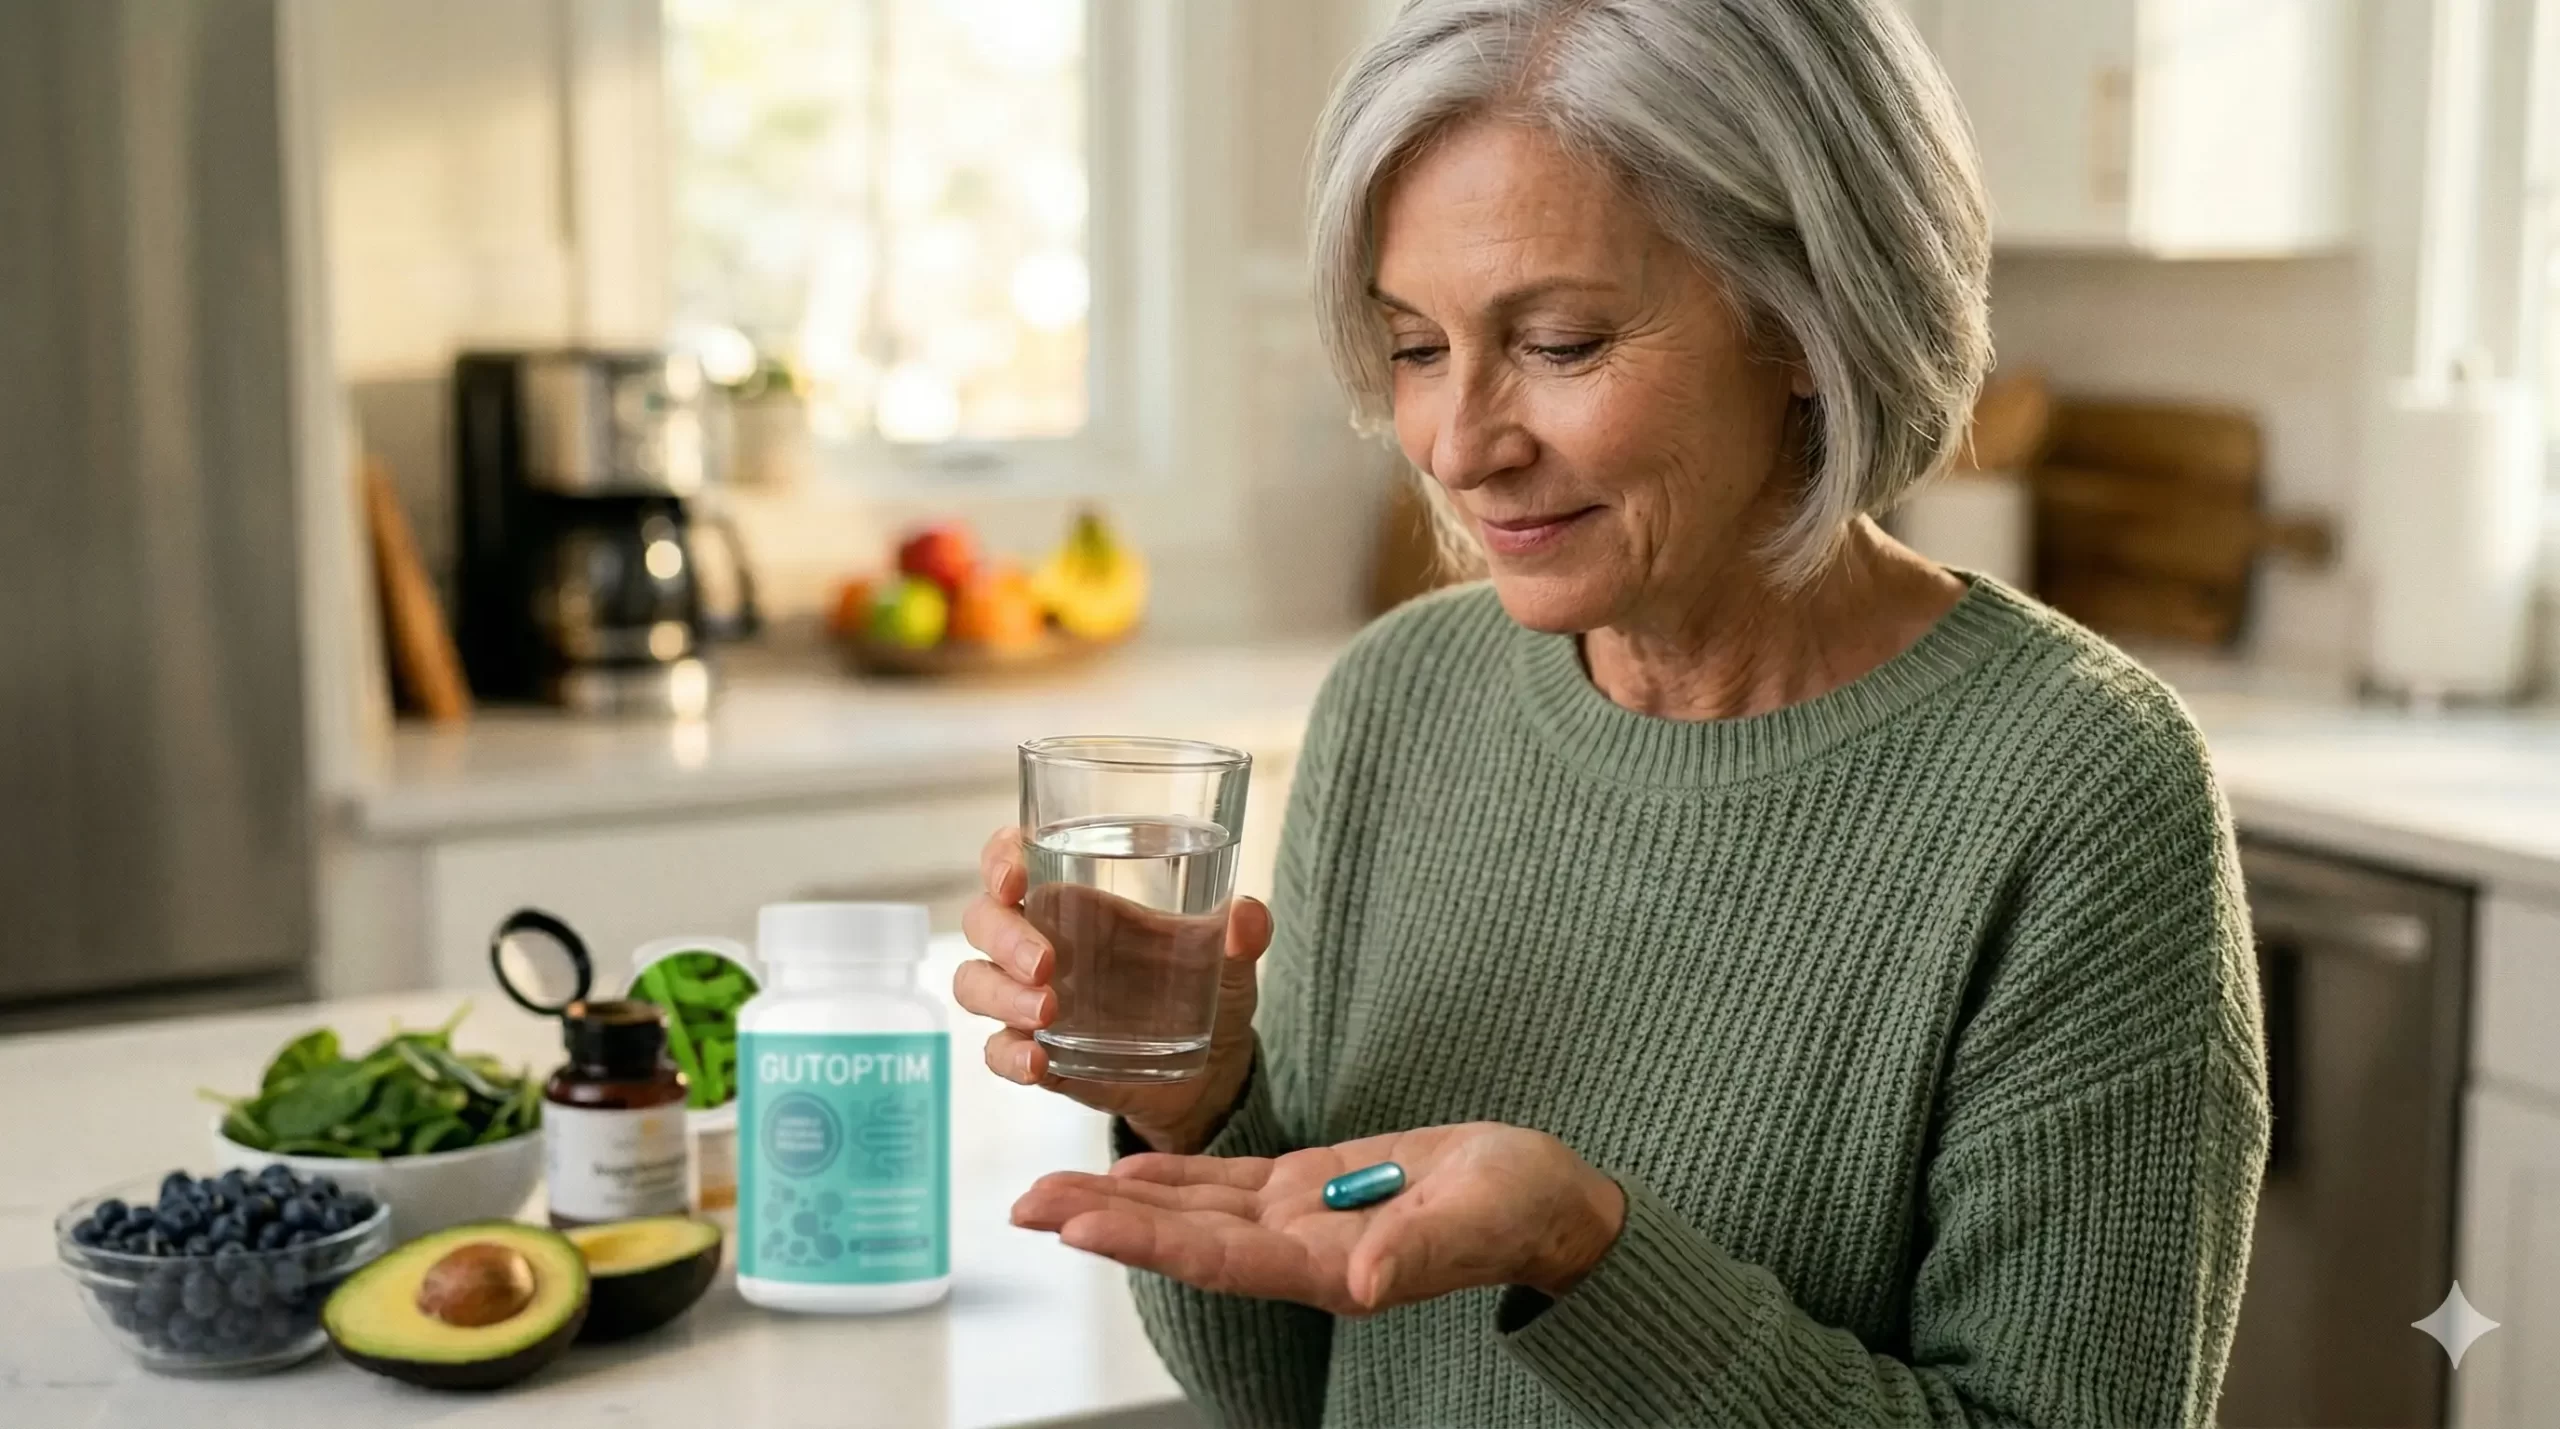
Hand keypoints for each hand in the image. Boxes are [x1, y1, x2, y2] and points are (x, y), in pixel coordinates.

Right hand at [955, 825, 1272, 1153]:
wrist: (1211, 1072)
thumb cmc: (1207, 989)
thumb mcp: (1230, 958)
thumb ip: (1242, 933)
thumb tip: (1246, 916)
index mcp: (1075, 900)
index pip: (1010, 861)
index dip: (999, 859)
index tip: (1016, 876)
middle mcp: (1040, 942)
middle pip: (983, 920)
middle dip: (1003, 935)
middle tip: (1047, 963)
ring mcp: (1029, 999)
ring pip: (974, 983)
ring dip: (1000, 994)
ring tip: (1049, 1010)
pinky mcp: (1037, 1051)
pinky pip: (996, 1050)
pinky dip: (1008, 1054)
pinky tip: (1039, 1062)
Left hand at [1010, 1123, 1627, 1314]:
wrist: (1549, 1200)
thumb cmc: (1525, 1208)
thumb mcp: (1482, 1217)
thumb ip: (1421, 1249)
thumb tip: (1362, 1278)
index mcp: (1330, 1268)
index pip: (1218, 1258)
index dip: (1146, 1244)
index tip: (1076, 1229)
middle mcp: (1298, 1252)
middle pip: (1181, 1238)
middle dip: (1101, 1222)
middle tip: (1021, 1205)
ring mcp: (1300, 1219)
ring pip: (1191, 1210)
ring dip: (1118, 1199)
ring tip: (1045, 1187)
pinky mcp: (1312, 1185)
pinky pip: (1226, 1183)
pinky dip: (1171, 1176)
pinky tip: (1126, 1169)